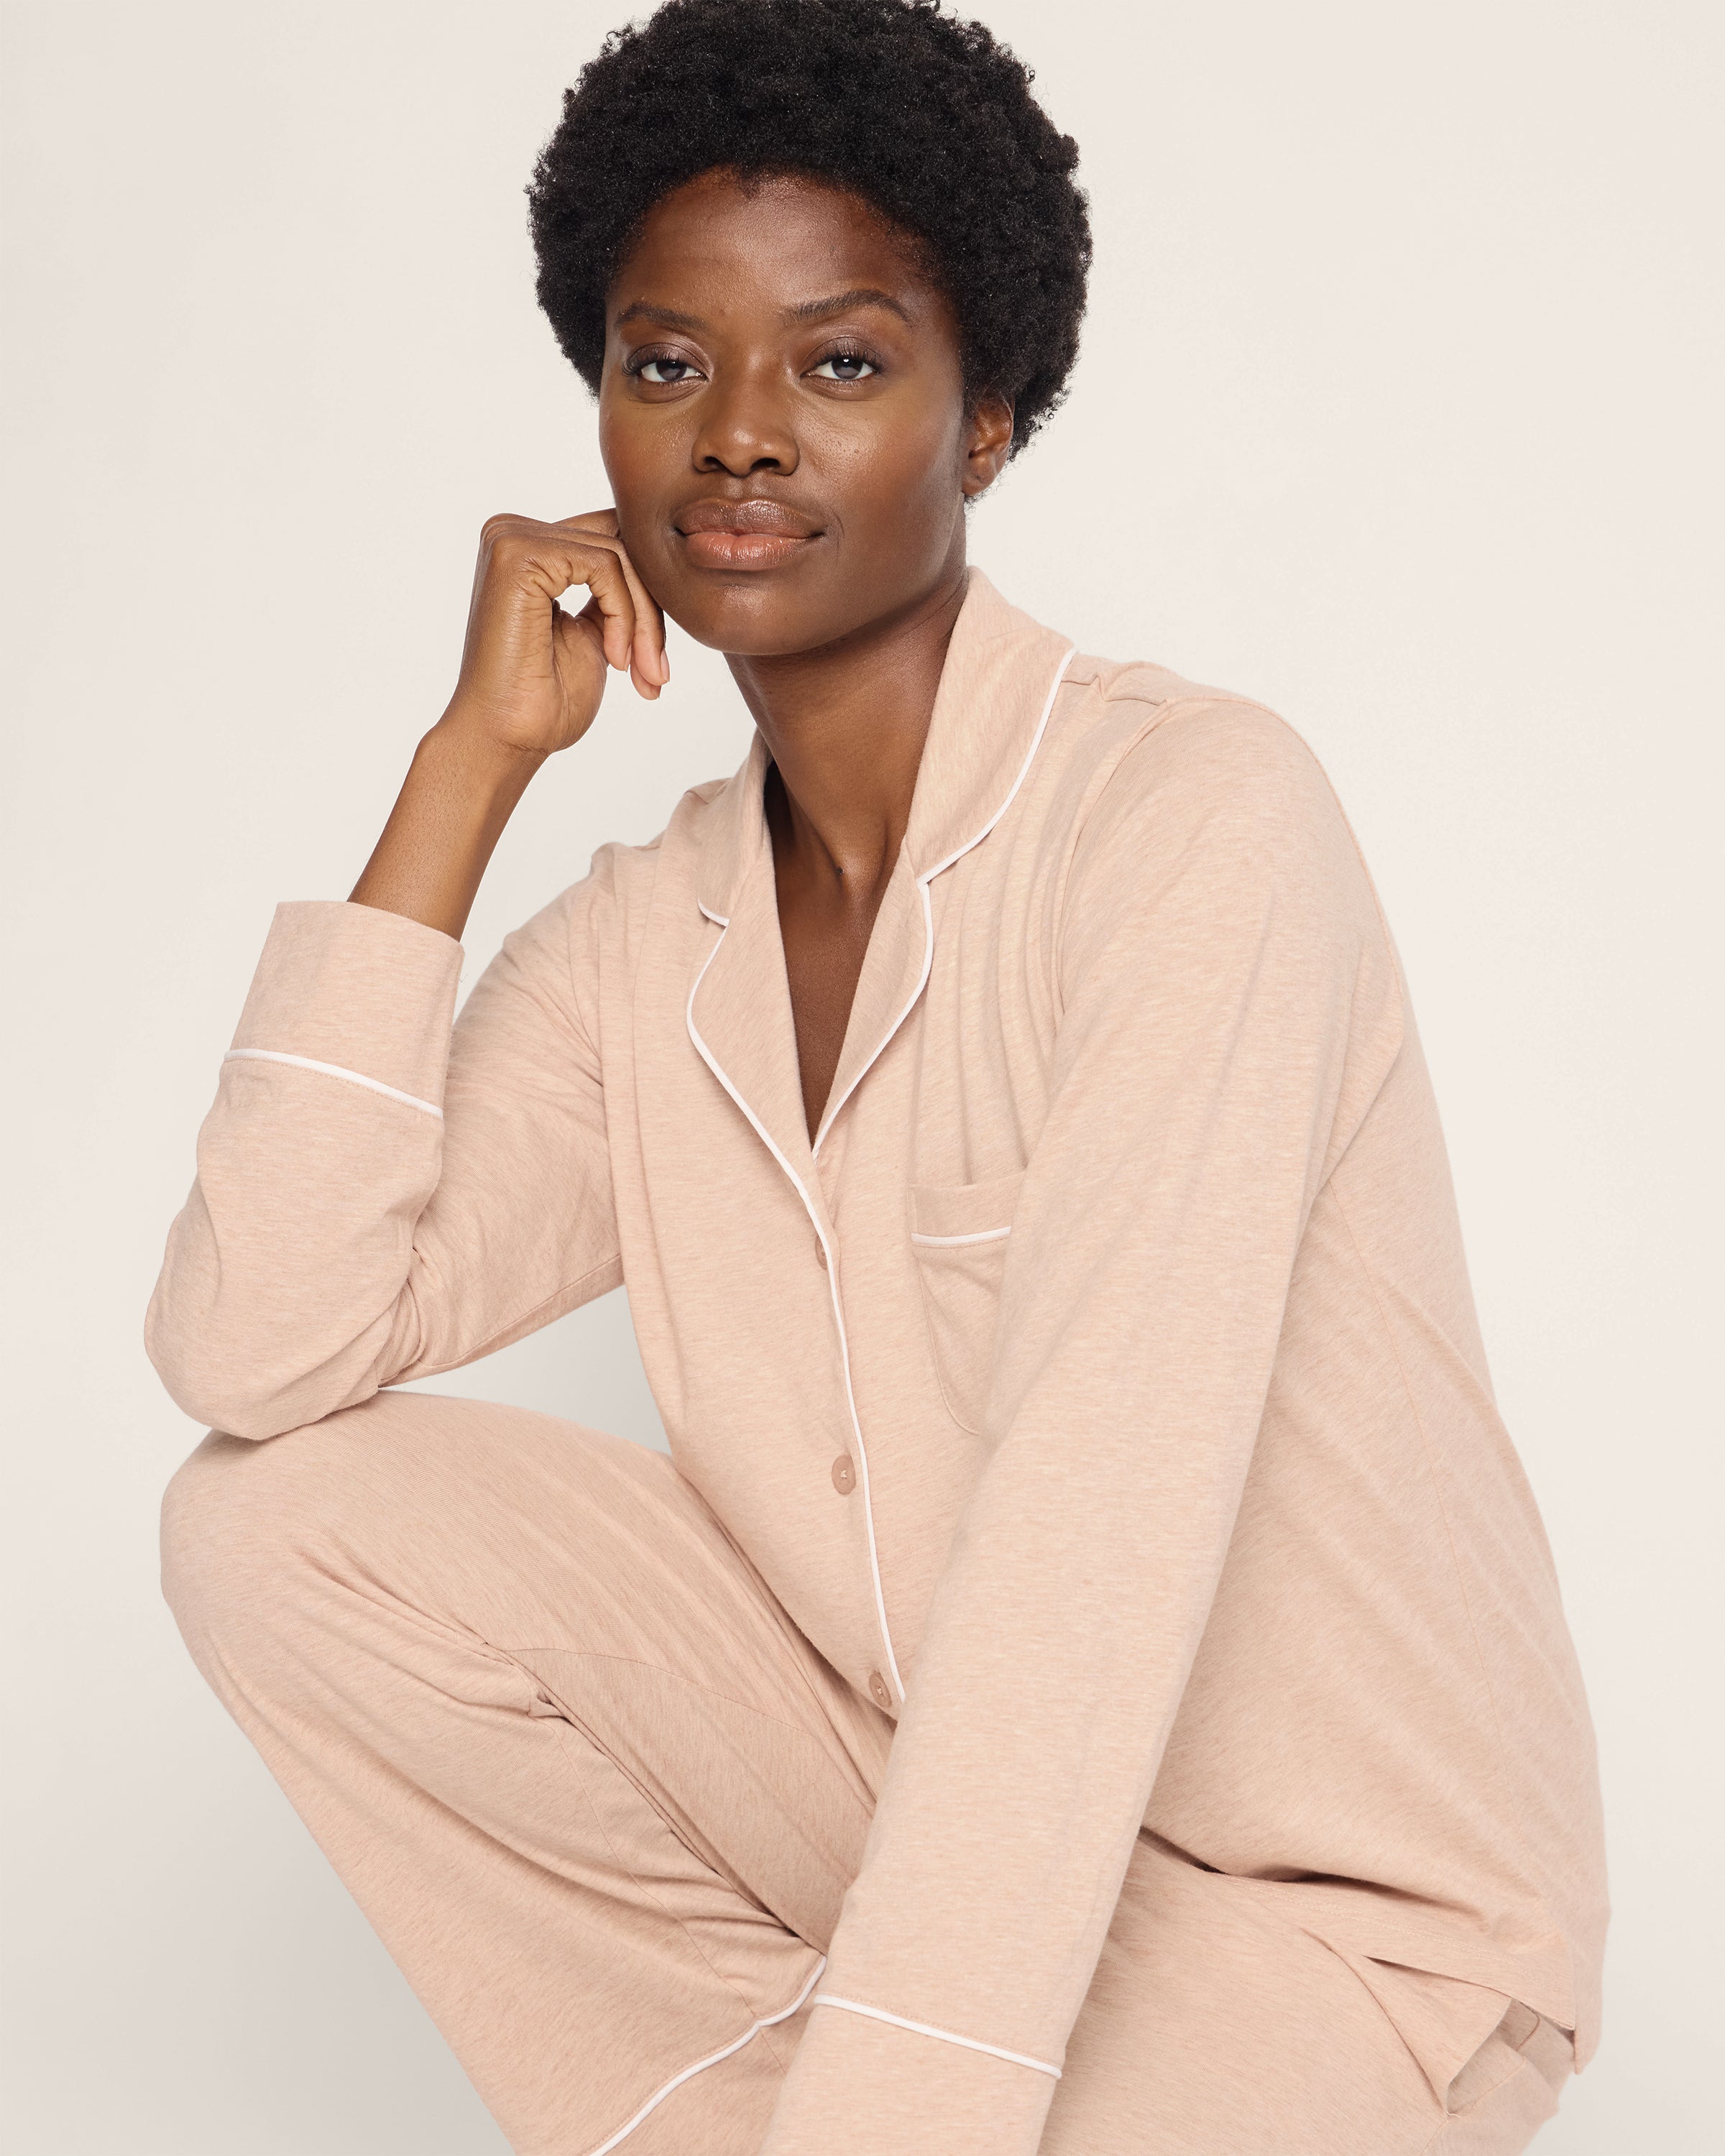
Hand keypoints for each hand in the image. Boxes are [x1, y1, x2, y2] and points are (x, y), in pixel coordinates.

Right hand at [441, 508, 668, 756]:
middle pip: (619, 538)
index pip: (613, 538)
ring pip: (618, 554)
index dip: (649, 593)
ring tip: (643, 671)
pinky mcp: (518, 554)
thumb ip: (616, 592)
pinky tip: (615, 659)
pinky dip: (624, 615)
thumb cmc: (544, 699)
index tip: (656, 661)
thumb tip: (661, 564)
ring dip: (644, 620)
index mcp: (529, 548)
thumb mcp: (595, 632)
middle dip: (653, 607)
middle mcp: (513, 532)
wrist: (506, 738)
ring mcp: (512, 538)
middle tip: (657, 671)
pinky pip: (604, 565)